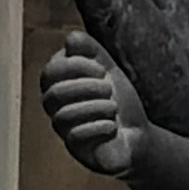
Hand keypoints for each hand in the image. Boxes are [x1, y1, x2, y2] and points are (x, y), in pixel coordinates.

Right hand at [39, 36, 144, 181]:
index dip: (74, 66)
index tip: (101, 68)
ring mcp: (65, 132)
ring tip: (113, 107)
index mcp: (60, 87)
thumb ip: (92, 52)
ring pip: (63, 117)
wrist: (138, 135)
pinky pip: (75, 138)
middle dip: (85, 87)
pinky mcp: (77, 151)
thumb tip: (70, 38)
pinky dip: (97, 128)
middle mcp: (57, 110)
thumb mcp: (109, 71)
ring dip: (94, 107)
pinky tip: (112, 126)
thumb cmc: (118, 101)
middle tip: (109, 88)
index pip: (50, 72)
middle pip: (54, 94)